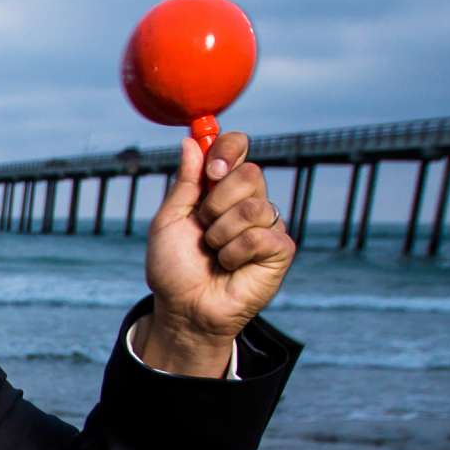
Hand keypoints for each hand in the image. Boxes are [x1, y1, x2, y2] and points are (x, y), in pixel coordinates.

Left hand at [144, 130, 294, 345]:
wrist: (182, 308)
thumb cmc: (174, 268)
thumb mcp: (169, 221)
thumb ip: (184, 183)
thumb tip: (192, 141)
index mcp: (221, 189)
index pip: (238, 148)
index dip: (228, 149)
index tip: (211, 170)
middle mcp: (248, 201)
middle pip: (251, 173)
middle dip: (217, 202)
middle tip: (204, 226)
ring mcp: (267, 225)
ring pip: (254, 206)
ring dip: (221, 233)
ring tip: (213, 252)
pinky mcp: (280, 250)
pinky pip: (261, 235)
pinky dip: (235, 252)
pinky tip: (230, 266)